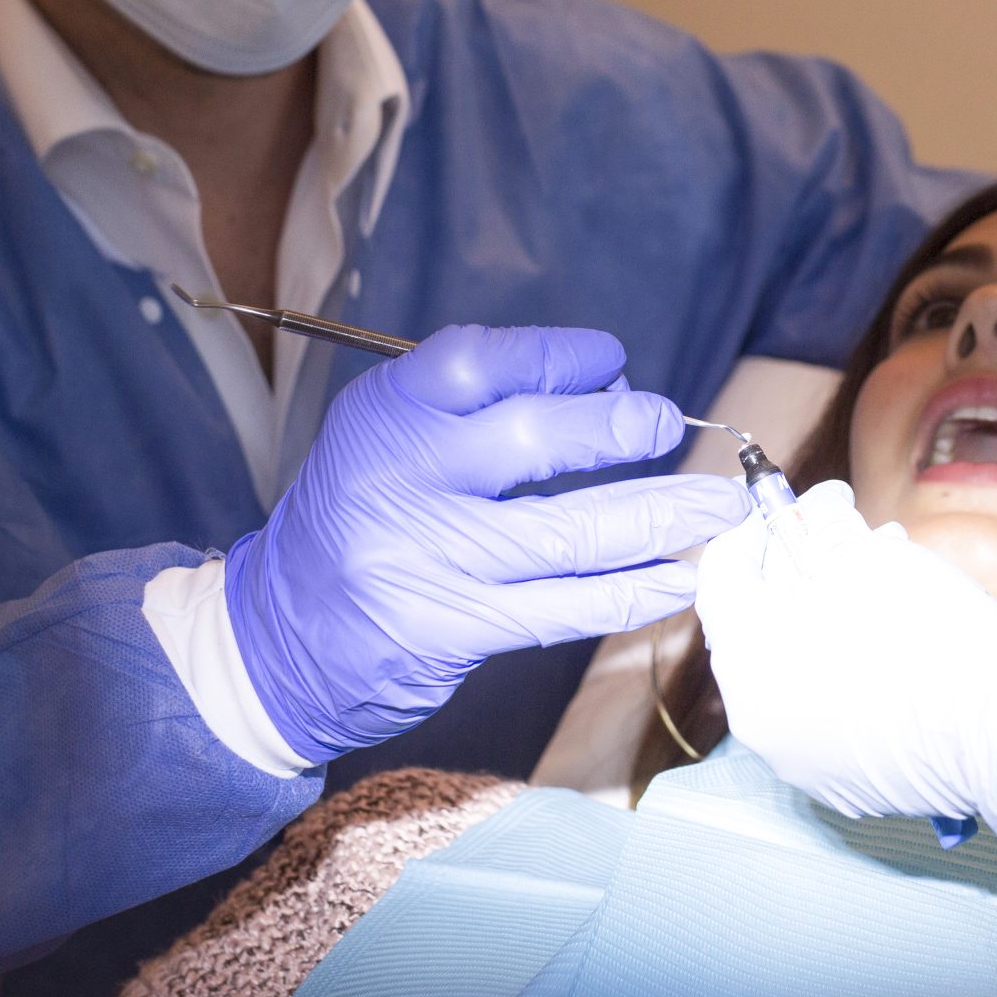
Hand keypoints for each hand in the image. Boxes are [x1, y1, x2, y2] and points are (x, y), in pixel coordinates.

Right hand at [224, 324, 749, 762]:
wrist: (276, 640)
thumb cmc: (362, 519)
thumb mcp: (392, 440)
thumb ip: (481, 411)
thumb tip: (613, 393)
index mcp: (382, 415)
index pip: (480, 361)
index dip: (559, 355)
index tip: (613, 364)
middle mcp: (397, 481)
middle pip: (532, 440)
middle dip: (620, 431)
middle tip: (670, 426)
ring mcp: (422, 562)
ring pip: (567, 534)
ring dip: (660, 518)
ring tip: (721, 506)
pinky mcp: (447, 633)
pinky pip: (560, 608)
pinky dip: (629, 593)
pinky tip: (676, 579)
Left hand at [695, 481, 996, 858]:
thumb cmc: (930, 634)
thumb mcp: (869, 556)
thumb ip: (822, 525)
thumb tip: (811, 508)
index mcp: (749, 664)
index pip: (720, 580)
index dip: (752, 532)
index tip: (787, 510)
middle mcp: (759, 724)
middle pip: (758, 627)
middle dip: (795, 574)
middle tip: (841, 542)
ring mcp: (802, 761)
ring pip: (795, 670)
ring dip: (823, 621)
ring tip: (880, 586)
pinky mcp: (845, 783)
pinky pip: (829, 712)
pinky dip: (847, 671)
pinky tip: (894, 645)